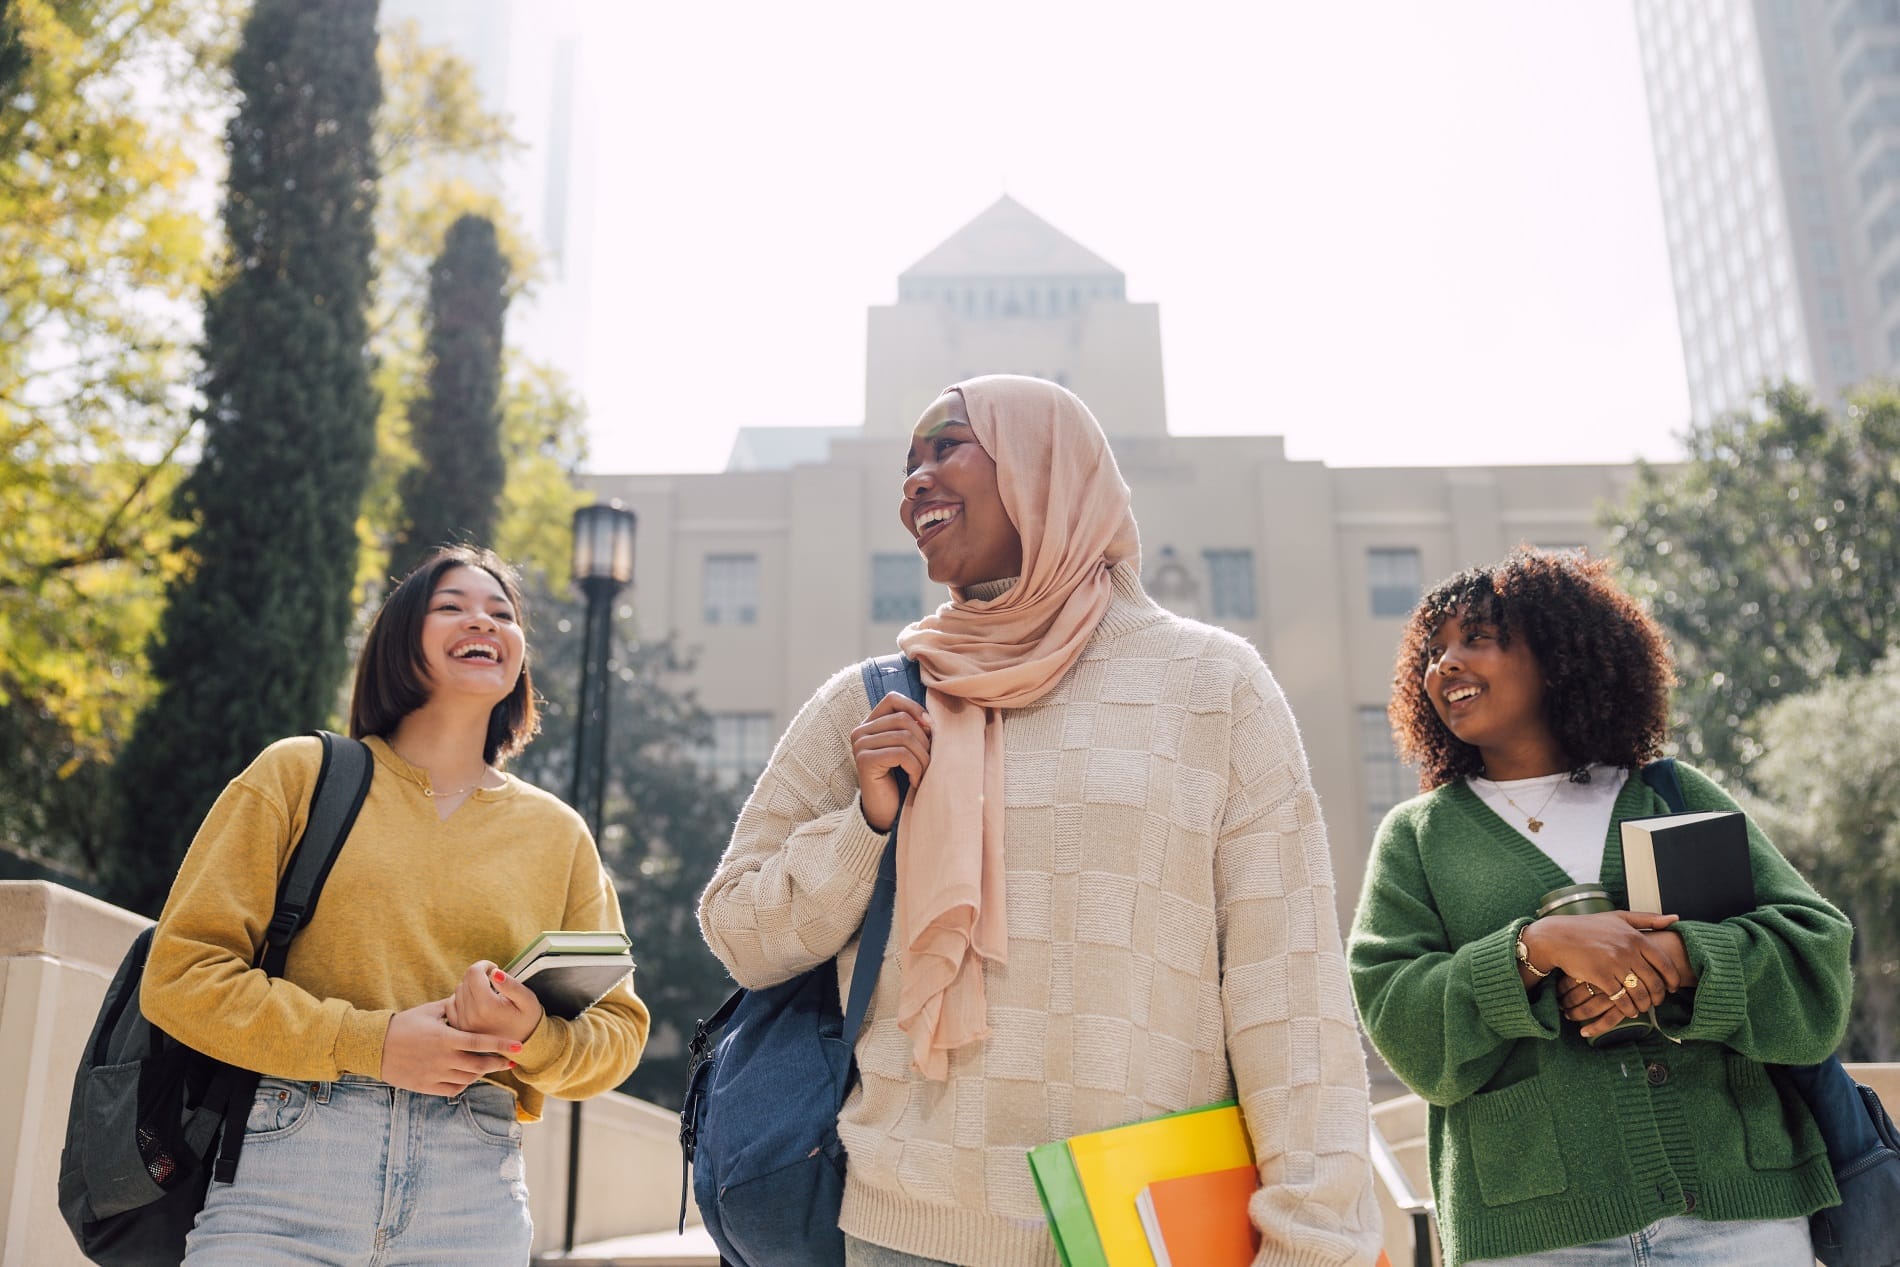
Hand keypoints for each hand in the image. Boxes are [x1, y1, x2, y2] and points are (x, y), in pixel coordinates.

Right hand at [381, 999, 520, 1095]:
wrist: (376, 1046)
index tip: (518, 1047)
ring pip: (468, 1079)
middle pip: (478, 1065)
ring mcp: (434, 1074)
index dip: (500, 1045)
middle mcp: (442, 1058)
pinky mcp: (426, 1086)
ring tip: (488, 1066)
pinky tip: (467, 1076)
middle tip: (509, 1061)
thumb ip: (453, 1007)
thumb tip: (471, 998)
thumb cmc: (404, 1024)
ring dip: (480, 1073)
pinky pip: (452, 1089)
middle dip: (497, 1064)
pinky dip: (464, 1084)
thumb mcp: (430, 1011)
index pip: (480, 1042)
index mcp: (445, 1038)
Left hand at [444, 960, 544, 1044]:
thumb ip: (511, 985)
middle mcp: (470, 1016)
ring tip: (486, 993)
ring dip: (470, 987)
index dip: (484, 965)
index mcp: (487, 1006)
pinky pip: (450, 1005)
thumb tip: (495, 972)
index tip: (494, 968)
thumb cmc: (528, 1019)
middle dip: (478, 975)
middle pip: (464, 981)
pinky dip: (460, 999)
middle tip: (493, 981)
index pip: (473, 972)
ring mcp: (462, 1024)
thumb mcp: (528, 1000)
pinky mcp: (459, 1029)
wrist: (524, 1046)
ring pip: (457, 991)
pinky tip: (474, 1002)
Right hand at [851, 691, 931, 831]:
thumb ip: (914, 728)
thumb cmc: (901, 779)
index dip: (915, 709)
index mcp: (870, 724)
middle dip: (924, 740)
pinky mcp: (865, 761)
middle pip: (903, 719)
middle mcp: (860, 731)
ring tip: (923, 773)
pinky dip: (916, 768)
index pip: (893, 699)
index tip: (931, 728)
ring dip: (922, 757)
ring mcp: (860, 745)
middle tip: (929, 761)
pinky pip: (901, 754)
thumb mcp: (908, 748)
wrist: (886, 813)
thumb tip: (929, 719)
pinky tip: (916, 781)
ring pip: (904, 737)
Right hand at [1555, 929, 1697, 1037]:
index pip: (1664, 963)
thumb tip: (1675, 919)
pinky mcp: (1600, 977)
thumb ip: (1648, 918)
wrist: (1558, 936)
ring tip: (1643, 1007)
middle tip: (1658, 1001)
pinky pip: (1621, 999)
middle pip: (1654, 982)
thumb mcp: (1619, 917)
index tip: (1673, 988)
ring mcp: (1614, 964)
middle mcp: (1627, 950)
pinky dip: (1628, 1008)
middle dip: (1659, 996)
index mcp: (1635, 937)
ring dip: (1644, 1005)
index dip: (1672, 979)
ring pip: (1639, 993)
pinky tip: (1628, 1010)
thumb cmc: (1588, 927)